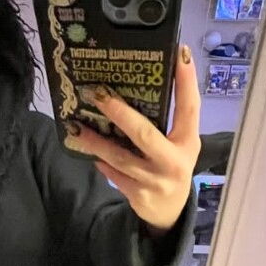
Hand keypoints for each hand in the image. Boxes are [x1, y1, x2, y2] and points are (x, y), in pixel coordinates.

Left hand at [63, 45, 201, 232]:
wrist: (170, 212)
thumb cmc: (171, 167)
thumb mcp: (179, 145)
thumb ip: (168, 122)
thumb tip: (137, 86)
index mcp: (188, 142)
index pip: (190, 108)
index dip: (186, 81)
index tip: (180, 53)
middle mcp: (174, 162)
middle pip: (145, 134)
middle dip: (120, 113)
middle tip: (98, 94)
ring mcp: (155, 181)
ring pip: (121, 158)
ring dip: (96, 142)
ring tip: (76, 127)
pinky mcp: (139, 196)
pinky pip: (114, 175)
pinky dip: (101, 162)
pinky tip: (87, 152)